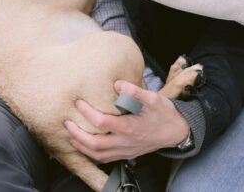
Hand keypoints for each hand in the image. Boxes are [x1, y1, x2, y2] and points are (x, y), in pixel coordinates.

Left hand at [64, 81, 190, 162]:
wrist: (176, 132)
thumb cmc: (164, 114)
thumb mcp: (153, 99)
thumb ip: (135, 91)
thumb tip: (118, 83)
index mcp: (129, 127)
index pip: (102, 122)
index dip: (87, 113)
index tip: (78, 103)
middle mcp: (124, 142)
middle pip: (94, 144)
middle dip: (77, 134)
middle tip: (67, 123)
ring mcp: (125, 151)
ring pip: (98, 155)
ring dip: (81, 147)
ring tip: (70, 136)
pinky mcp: (126, 155)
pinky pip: (105, 159)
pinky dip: (92, 154)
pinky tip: (85, 148)